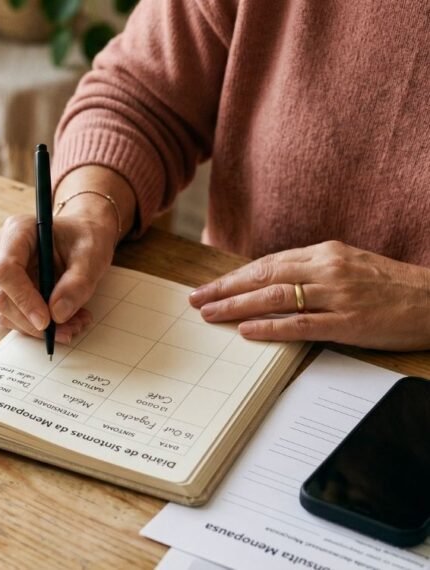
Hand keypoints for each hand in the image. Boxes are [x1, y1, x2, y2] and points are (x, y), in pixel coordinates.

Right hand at [0, 214, 115, 342]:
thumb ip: (77, 282)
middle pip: (2, 296)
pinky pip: (16, 315)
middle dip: (33, 322)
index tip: (46, 321)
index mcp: (18, 230)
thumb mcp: (92, 255)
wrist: (82, 236)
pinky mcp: (7, 289)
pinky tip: (66, 322)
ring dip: (39, 328)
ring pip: (7, 311)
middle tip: (68, 331)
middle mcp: (1, 250)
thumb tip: (57, 314)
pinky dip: (40, 326)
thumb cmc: (86, 237)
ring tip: (75, 324)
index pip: (5, 269)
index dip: (22, 298)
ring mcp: (1, 271)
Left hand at [189, 241, 429, 350]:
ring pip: (275, 298)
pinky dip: (271, 327)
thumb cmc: (389, 285)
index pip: (268, 263)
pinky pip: (301, 324)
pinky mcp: (348, 322)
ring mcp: (337, 295)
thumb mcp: (348, 265)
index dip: (235, 276)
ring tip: (211, 314)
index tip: (210, 286)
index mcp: (325, 253)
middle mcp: (327, 269)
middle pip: (263, 276)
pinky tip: (247, 331)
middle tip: (196, 300)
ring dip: (238, 306)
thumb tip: (270, 282)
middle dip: (225, 288)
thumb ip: (310, 270)